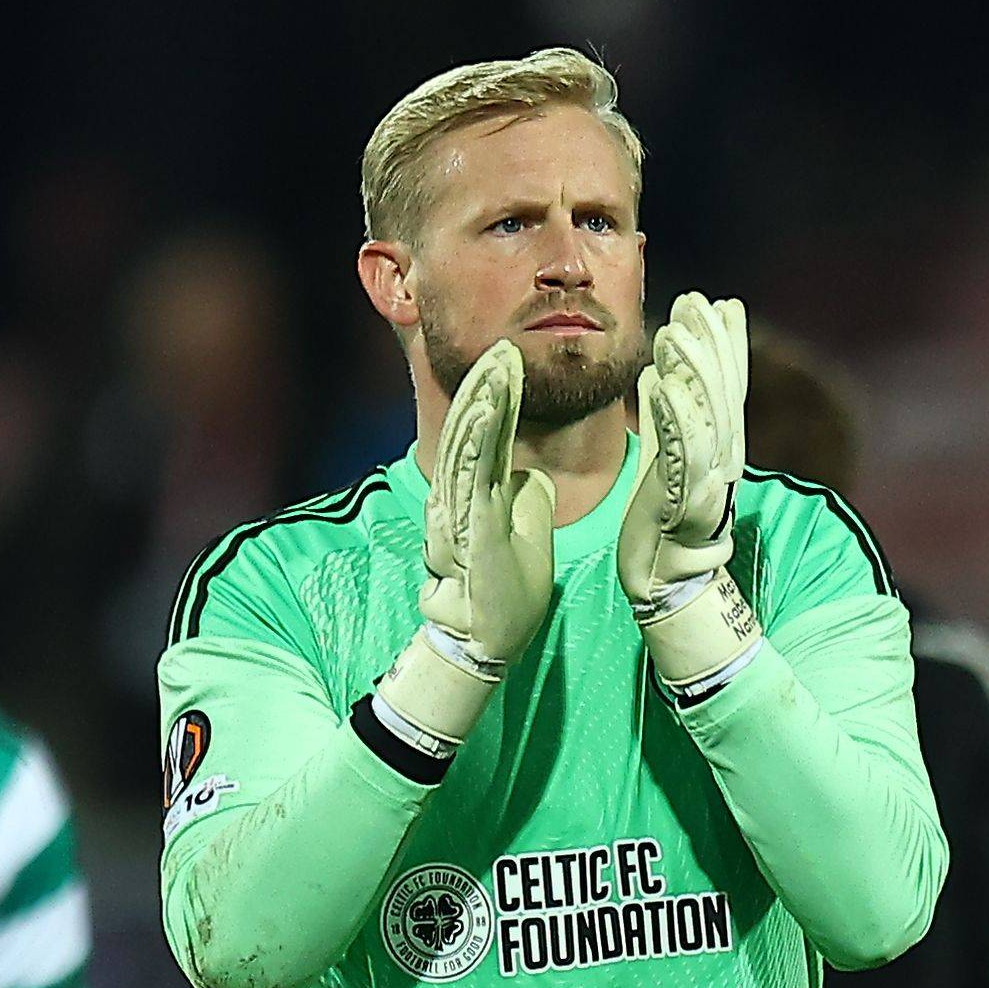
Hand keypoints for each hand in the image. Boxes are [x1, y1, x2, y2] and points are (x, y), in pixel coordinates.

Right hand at [419, 336, 563, 681]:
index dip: (498, 396)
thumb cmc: (505, 593)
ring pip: (468, 445)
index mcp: (480, 494)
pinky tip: (488, 410)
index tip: (510, 358)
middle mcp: (462, 496)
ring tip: (498, 363)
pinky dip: (479, 440)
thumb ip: (522, 496)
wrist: (486, 642)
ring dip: (483, 402)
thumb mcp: (526, 532)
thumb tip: (527, 471)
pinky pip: (471, 477)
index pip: (489, 434)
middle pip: (472, 429)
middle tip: (503, 345)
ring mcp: (461, 511)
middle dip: (487, 385)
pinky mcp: (468, 530)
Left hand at [619, 292, 756, 694]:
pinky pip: (681, 452)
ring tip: (676, 328)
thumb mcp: (667, 461)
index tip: (720, 302)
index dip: (727, 345)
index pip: (727, 387)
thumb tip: (660, 374)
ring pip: (705, 415)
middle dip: (712, 344)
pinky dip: (674, 416)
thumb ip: (667, 420)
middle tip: (696, 300)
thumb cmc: (663, 524)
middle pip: (722, 392)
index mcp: (718, 448)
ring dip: (693, 370)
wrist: (667, 585)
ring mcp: (705, 480)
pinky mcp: (681, 501)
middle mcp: (722, 459)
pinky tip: (661, 382)